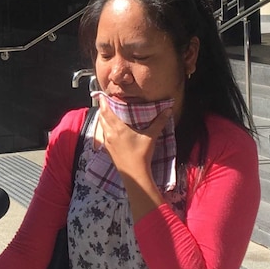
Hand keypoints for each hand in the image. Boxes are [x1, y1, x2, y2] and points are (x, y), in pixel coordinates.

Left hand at [96, 98, 170, 221]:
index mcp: (118, 128)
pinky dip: (104, 126)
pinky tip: (109, 127)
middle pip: (102, 116)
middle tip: (106, 101)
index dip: (103, 102)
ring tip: (107, 111)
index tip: (103, 94)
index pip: (106, 111)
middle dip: (103, 107)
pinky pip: (103, 133)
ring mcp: (107, 141)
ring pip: (101, 125)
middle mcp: (110, 133)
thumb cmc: (141, 154)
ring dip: (103, 117)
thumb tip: (168, 110)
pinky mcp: (108, 148)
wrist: (134, 174)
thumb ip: (159, 122)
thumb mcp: (151, 136)